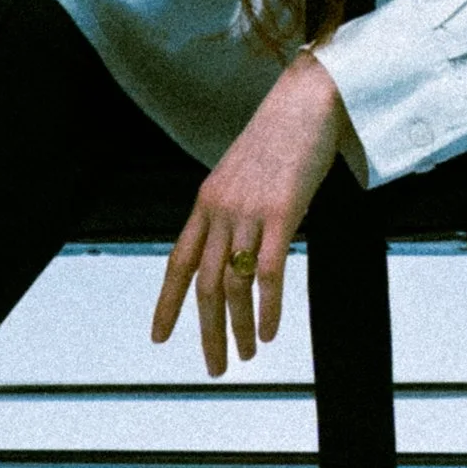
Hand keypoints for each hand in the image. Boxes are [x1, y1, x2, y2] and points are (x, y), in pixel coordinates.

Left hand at [151, 57, 364, 375]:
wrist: (306, 100)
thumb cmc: (281, 137)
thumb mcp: (243, 176)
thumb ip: (234, 212)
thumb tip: (238, 250)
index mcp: (205, 203)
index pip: (176, 262)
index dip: (166, 303)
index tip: (159, 338)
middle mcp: (218, 211)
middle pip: (202, 285)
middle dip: (206, 332)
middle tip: (215, 367)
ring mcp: (247, 213)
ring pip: (232, 285)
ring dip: (238, 327)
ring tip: (245, 355)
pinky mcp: (279, 213)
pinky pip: (266, 273)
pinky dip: (267, 308)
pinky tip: (270, 333)